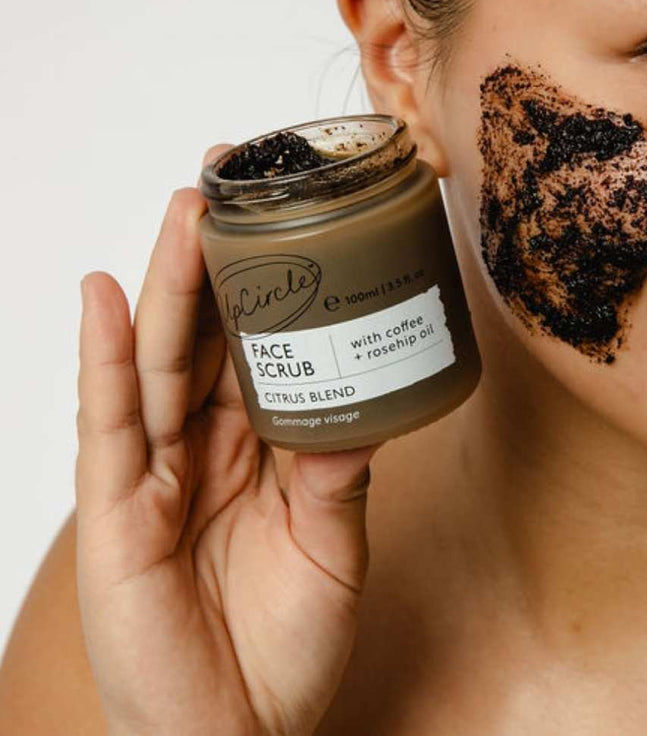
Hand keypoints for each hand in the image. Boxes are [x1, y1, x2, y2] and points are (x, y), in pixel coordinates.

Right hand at [75, 145, 383, 735]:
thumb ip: (339, 478)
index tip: (288, 216)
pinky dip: (104, 357)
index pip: (260, 346)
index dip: (268, 283)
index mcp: (258, 446)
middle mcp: (203, 445)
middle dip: (217, 257)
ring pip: (161, 359)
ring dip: (169, 283)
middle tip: (232, 178)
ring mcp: (154, 473)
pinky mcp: (114, 513)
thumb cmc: (284, 642)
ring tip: (186, 210)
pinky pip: (108, 425)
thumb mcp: (330, 548)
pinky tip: (105, 295)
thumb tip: (369, 410)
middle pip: (209, 334)